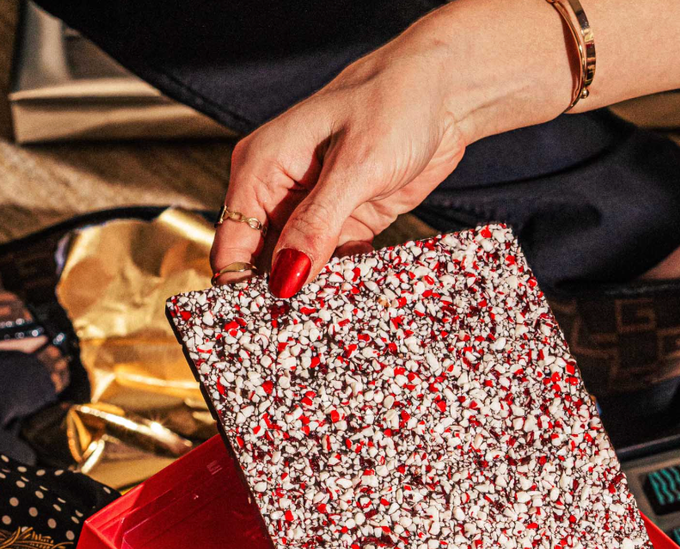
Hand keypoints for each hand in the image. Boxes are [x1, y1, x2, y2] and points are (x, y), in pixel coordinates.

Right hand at [210, 0, 573, 296]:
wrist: (447, 92)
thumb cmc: (396, 102)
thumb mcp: (356, 167)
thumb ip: (317, 226)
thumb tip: (286, 278)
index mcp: (262, 168)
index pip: (232, 245)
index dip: (241, 288)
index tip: (263, 323)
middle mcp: (279, 191)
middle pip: (261, 264)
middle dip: (281, 295)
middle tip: (302, 326)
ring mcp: (312, 210)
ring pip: (299, 269)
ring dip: (316, 290)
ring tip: (333, 309)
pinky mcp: (345, 222)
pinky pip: (333, 264)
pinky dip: (344, 278)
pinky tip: (358, 282)